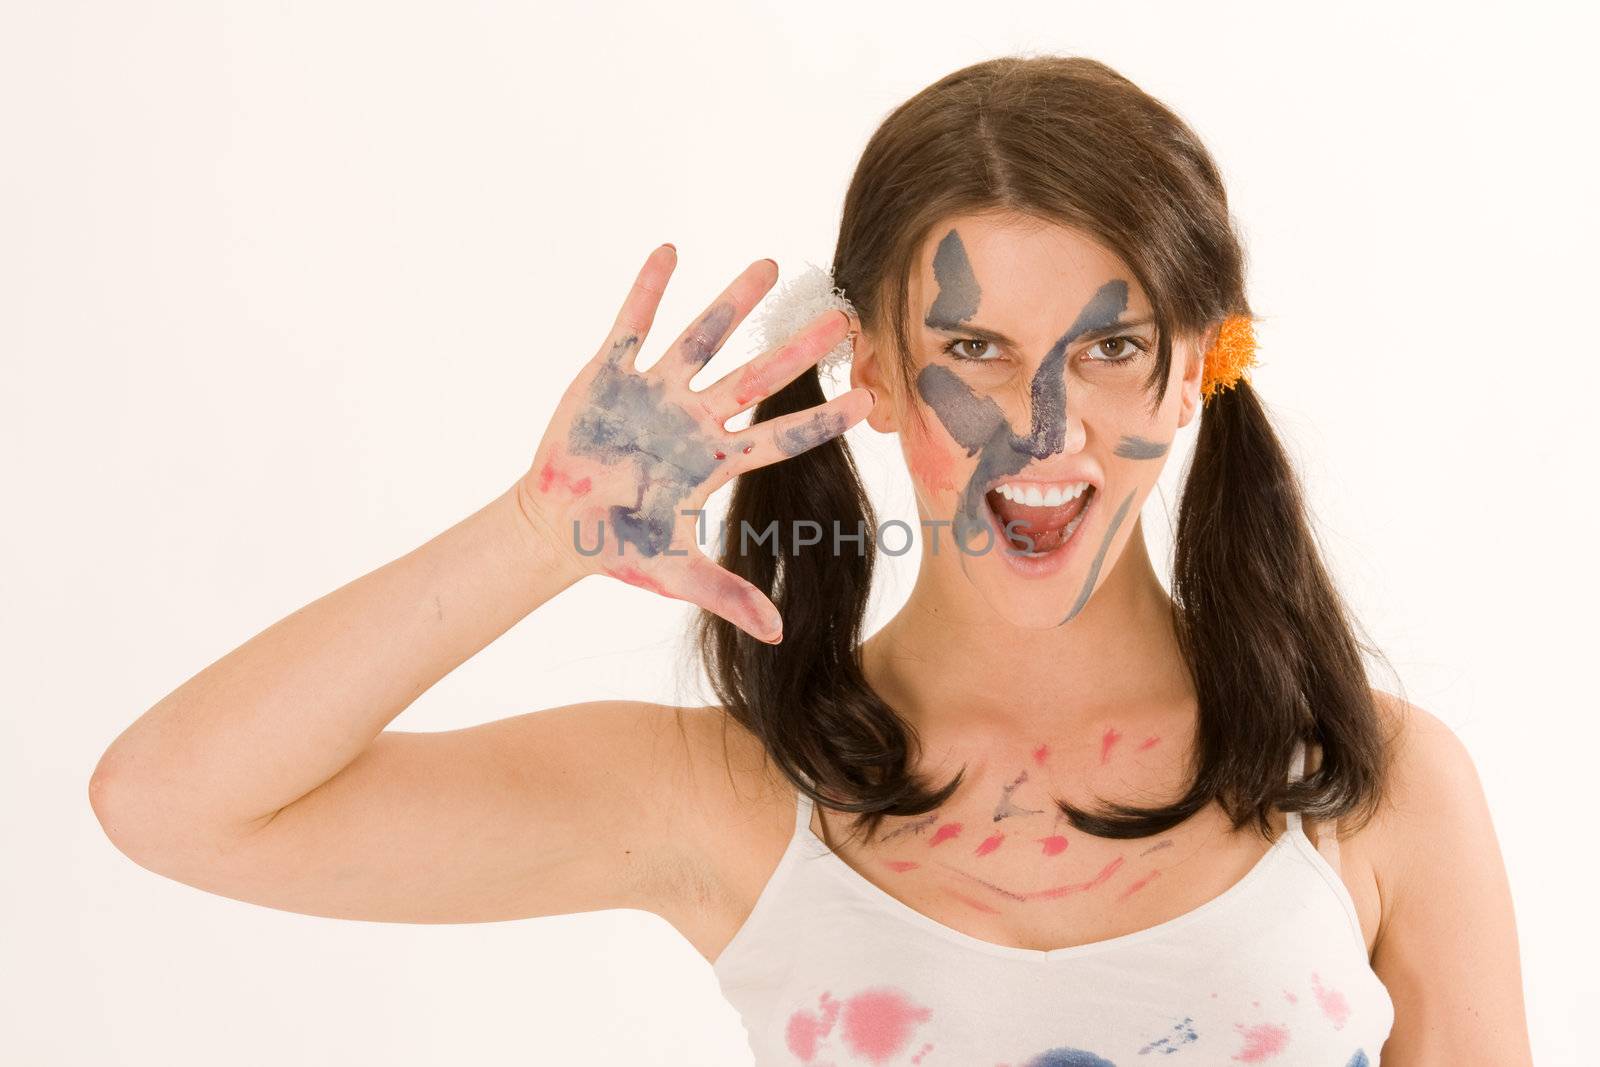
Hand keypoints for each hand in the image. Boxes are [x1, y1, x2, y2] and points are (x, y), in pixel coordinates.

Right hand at [514, 245, 872, 643]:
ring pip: (704, 339)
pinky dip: (648, 291)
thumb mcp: (674, 574)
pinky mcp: (611, 373)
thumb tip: (778, 634)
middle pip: (757, 377)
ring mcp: (656, 392)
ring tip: (770, 265)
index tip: (869, 397)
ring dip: (733, 304)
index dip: (823, 419)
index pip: (781, 437)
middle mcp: (695, 419)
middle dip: (798, 350)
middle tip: (843, 317)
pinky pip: (633, 325)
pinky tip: (670, 252)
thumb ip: (727, 594)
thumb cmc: (616, 548)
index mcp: (714, 462)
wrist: (556, 528)